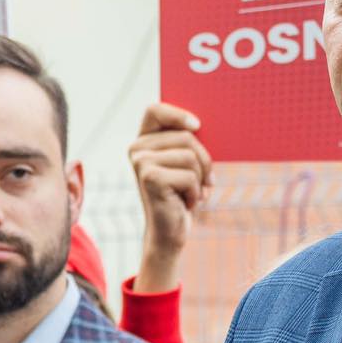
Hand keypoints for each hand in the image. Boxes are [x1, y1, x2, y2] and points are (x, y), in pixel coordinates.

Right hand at [130, 102, 214, 292]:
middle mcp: (137, 149)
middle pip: (186, 136)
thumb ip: (187, 143)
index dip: (177, 114)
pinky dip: (196, 192)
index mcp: (144, 141)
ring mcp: (141, 162)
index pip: (155, 110)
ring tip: (192, 193)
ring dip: (201, 179)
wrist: (170, 232)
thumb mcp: (186, 165)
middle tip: (203, 181)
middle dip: (204, 161)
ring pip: (191, 156)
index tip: (197, 126)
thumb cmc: (182, 196)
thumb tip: (199, 124)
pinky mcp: (150, 178)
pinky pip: (189, 175)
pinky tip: (186, 202)